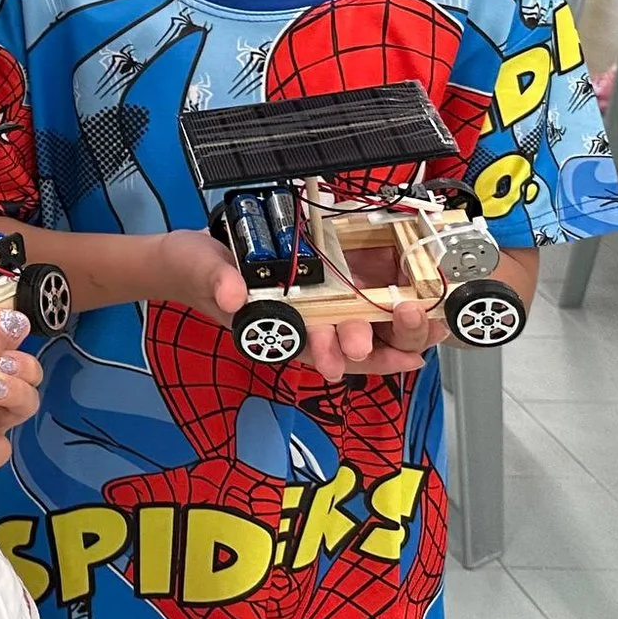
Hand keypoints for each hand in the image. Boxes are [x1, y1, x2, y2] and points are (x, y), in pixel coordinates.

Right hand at [151, 227, 438, 382]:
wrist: (190, 257)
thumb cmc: (193, 269)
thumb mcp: (202, 269)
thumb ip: (218, 281)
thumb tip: (233, 296)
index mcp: (273, 329)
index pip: (315, 353)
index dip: (344, 360)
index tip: (367, 358)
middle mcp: (299, 324)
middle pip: (345, 347)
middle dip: (378, 347)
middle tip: (409, 338)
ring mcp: (312, 306)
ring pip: (359, 327)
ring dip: (393, 331)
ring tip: (427, 326)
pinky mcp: (320, 285)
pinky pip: (357, 300)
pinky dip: (385, 304)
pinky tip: (413, 304)